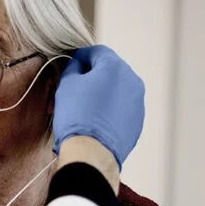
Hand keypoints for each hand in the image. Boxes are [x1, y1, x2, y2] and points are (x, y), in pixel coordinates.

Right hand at [53, 45, 145, 165]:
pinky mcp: (137, 122)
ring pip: (116, 91)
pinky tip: (94, 121)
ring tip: (83, 107)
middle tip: (74, 87)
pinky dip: (109, 110)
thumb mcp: (67, 85)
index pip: (96, 52)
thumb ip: (73, 69)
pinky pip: (121, 109)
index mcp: (116, 67)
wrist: (92, 153)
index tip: (71, 64)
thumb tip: (78, 66)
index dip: (81, 57)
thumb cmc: (77, 116)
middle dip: (92, 76)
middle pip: (109, 71)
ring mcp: (138, 103)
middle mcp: (132, 81)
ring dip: (101, 94)